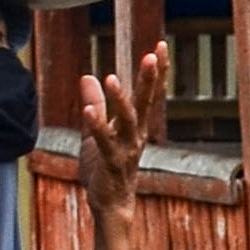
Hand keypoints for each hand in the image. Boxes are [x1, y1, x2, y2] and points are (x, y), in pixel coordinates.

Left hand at [79, 41, 170, 204]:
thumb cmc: (105, 167)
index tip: (161, 46)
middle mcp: (137, 135)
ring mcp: (126, 149)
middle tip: (152, 54)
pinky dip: (97, 126)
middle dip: (149, 78)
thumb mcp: (97, 131)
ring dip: (121, 99)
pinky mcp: (111, 163)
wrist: (109, 203)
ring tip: (113, 77)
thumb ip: (95, 104)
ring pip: (127, 121)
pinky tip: (88, 110)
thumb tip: (88, 76)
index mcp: (136, 126)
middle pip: (146, 102)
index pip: (149, 93)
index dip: (156, 71)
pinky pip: (104, 142)